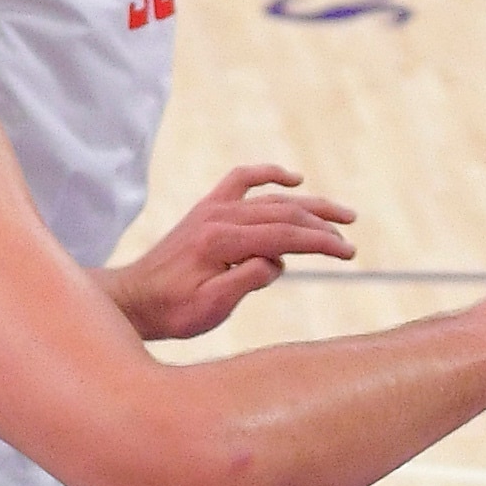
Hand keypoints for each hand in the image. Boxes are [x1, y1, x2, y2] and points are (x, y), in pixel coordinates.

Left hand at [108, 163, 356, 339]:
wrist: (134, 299)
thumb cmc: (172, 311)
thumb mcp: (209, 309)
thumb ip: (244, 282)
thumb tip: (276, 262)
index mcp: (221, 241)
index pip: (284, 235)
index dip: (321, 242)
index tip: (348, 252)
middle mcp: (219, 216)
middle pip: (285, 213)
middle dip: (323, 227)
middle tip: (350, 244)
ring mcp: (213, 208)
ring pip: (272, 198)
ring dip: (309, 206)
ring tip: (341, 216)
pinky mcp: (208, 208)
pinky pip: (242, 180)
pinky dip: (269, 175)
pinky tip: (294, 179)